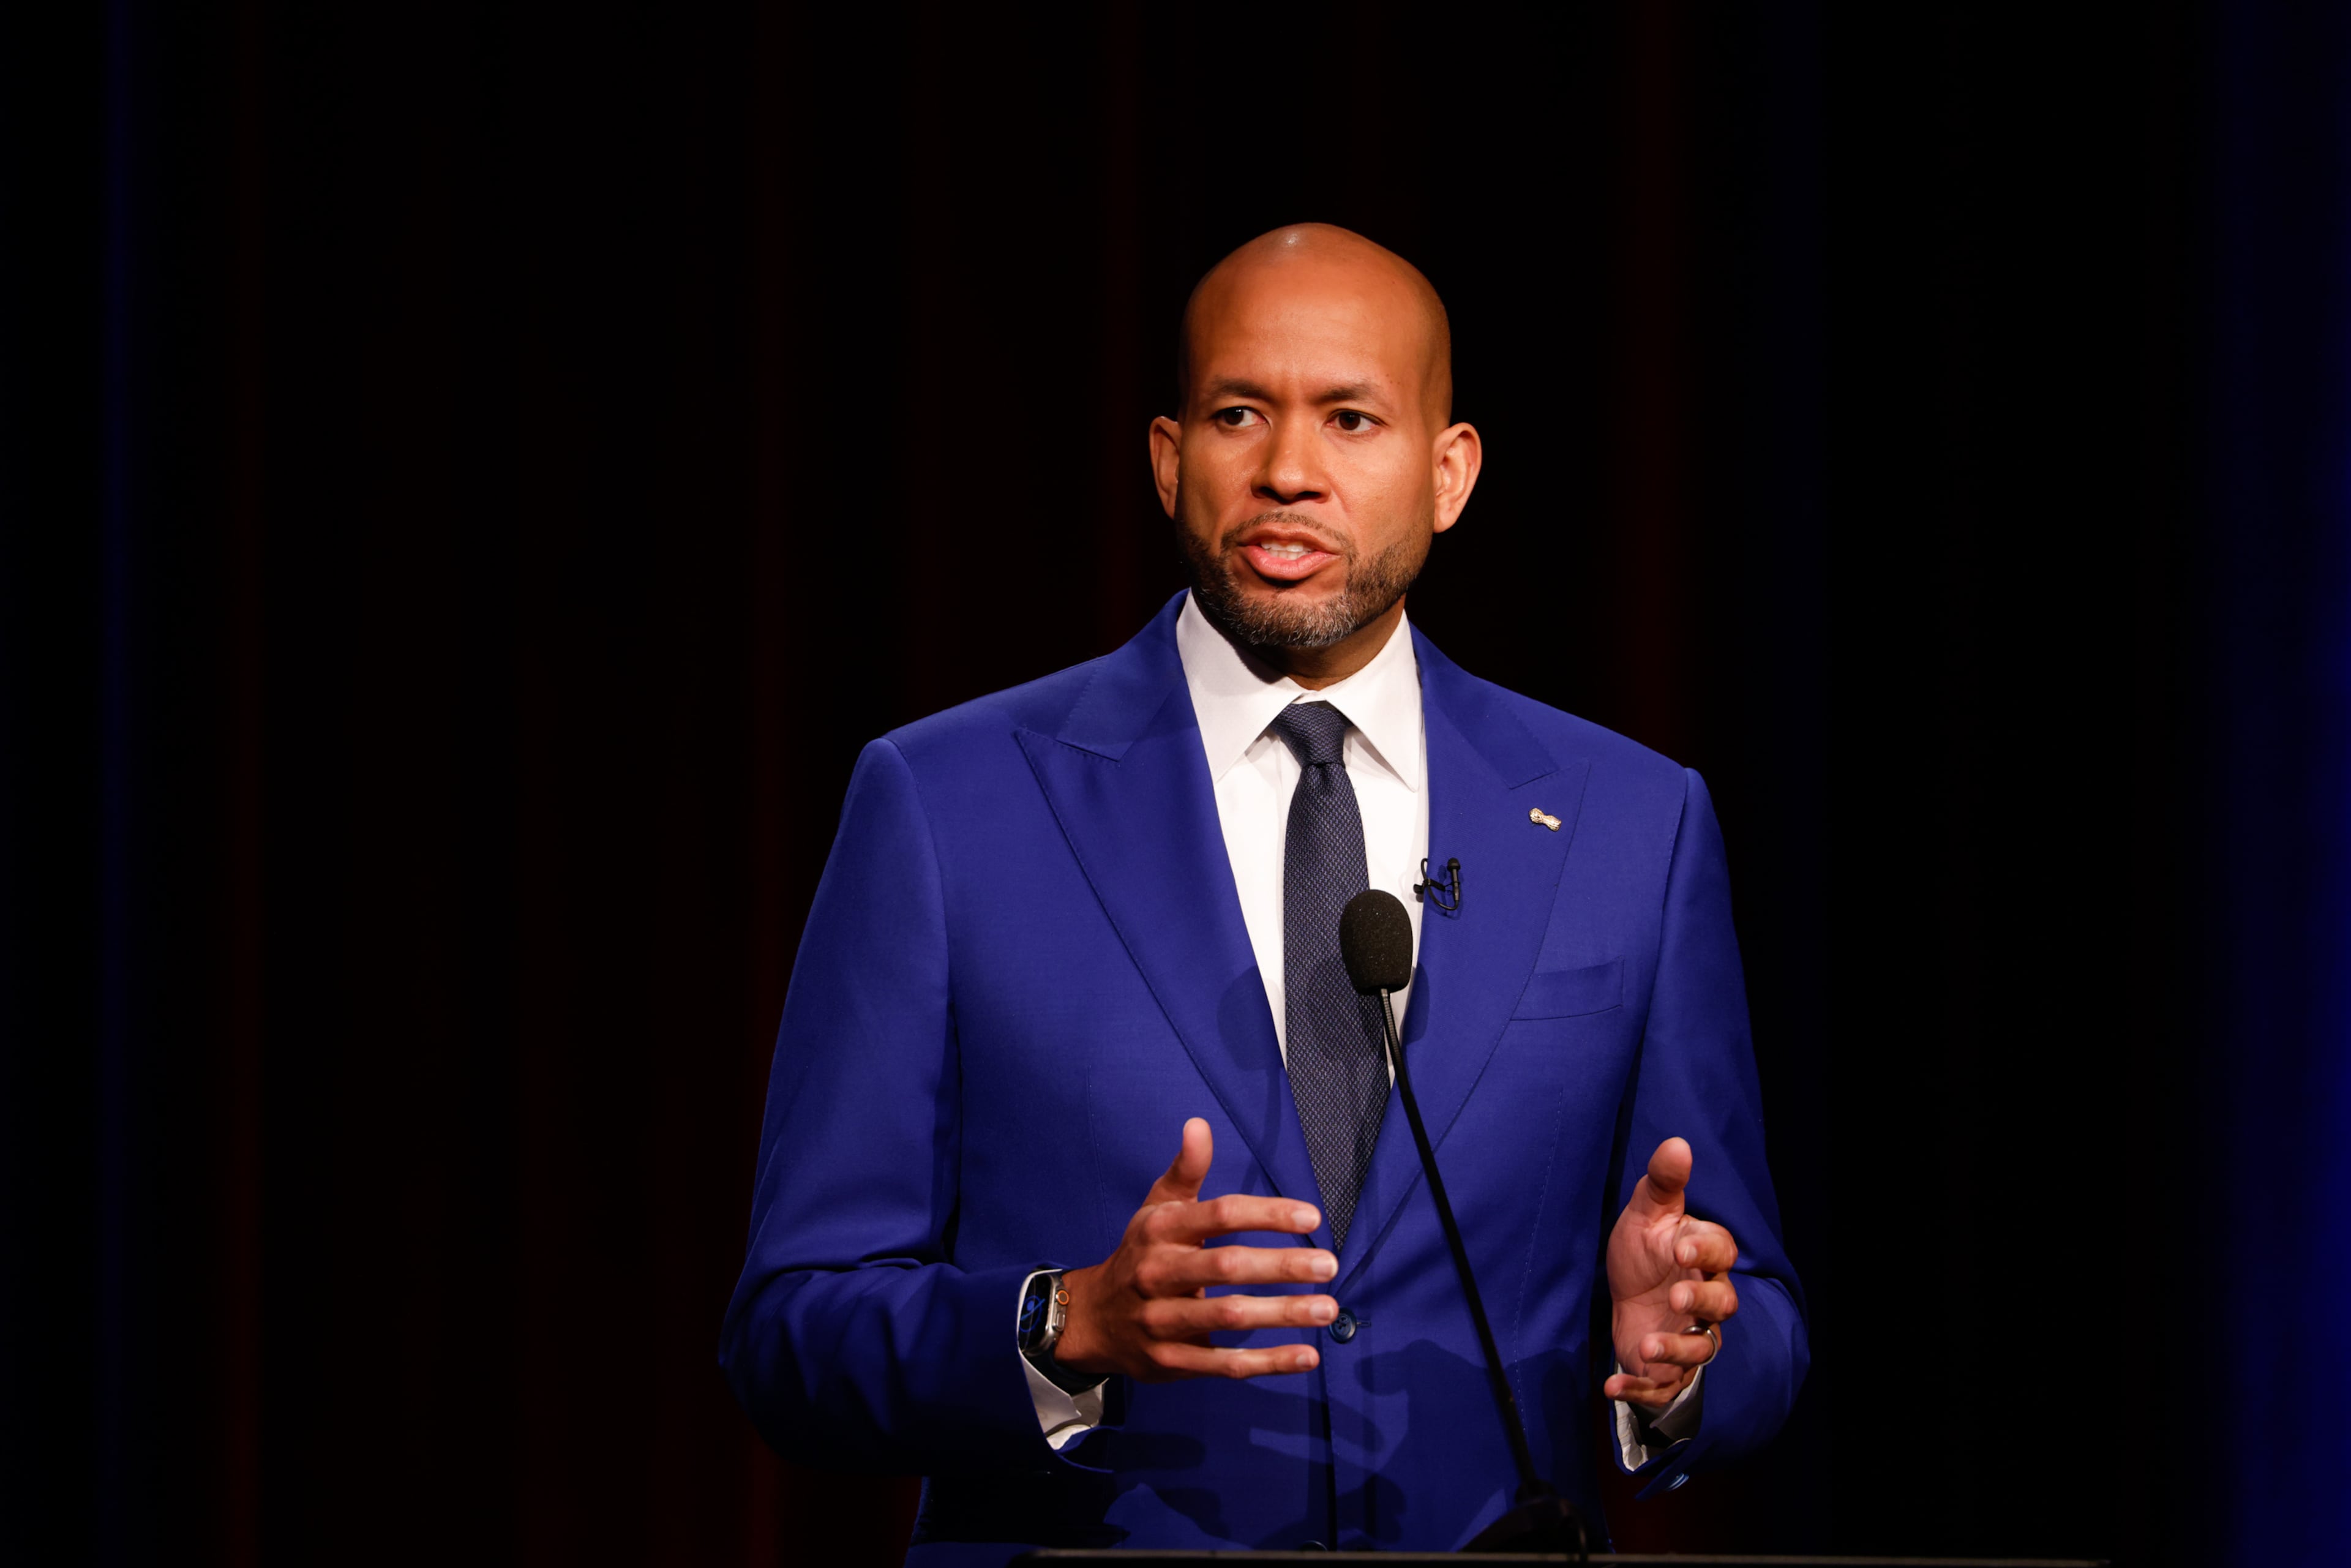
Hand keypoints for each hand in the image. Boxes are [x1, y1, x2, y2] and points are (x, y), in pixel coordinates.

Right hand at [1054, 1117, 1338, 1381]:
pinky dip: (1268, 1362)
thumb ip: (1186, 1170)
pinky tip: (1307, 1356)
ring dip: (1282, 1313)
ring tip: (1327, 1308)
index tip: (1312, 1216)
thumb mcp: (1157, 1208)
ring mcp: (1160, 1320)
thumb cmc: (1141, 1254)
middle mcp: (1157, 1273)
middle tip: (1328, 1265)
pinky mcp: (1169, 1361)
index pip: (1219, 1215)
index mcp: (1159, 1230)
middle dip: (1282, 1265)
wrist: (1093, 1319)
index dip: (1267, 1214)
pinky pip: (1224, 1364)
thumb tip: (1199, 1124)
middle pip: (1226, 1267)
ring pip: (1228, 1317)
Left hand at [1603, 1136, 1738, 1408]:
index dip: (1704, 1250)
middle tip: (1677, 1298)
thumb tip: (1677, 1142)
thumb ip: (1662, 1181)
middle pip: (1722, 1305)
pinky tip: (1611, 1386)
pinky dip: (1639, 1389)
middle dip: (1702, 1302)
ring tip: (1648, 1347)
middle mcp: (1705, 1299)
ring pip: (1701, 1349)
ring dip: (1676, 1351)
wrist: (1627, 1294)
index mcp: (1704, 1257)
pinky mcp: (1668, 1367)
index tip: (1680, 1245)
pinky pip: (1663, 1385)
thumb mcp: (1646, 1212)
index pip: (1720, 1252)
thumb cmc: (1644, 1249)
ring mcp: (1689, 1335)